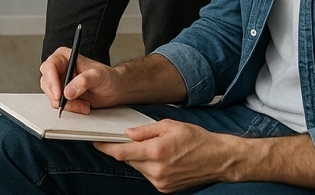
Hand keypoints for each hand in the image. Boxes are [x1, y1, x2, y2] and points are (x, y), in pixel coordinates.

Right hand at [40, 48, 122, 112]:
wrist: (115, 89)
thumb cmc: (108, 77)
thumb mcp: (98, 76)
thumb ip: (83, 81)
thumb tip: (68, 91)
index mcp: (65, 57)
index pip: (50, 66)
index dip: (51, 80)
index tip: (59, 94)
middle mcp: (60, 68)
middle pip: (47, 81)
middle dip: (58, 95)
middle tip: (69, 102)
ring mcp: (60, 82)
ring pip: (51, 95)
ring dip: (67, 104)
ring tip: (84, 104)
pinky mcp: (63, 95)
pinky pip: (59, 104)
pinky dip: (70, 108)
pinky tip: (83, 105)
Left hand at [98, 120, 237, 191]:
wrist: (218, 159)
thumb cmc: (196, 139)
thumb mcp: (168, 125)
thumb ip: (145, 130)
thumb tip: (127, 133)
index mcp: (156, 152)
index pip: (122, 152)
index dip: (106, 147)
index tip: (97, 142)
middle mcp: (157, 170)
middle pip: (128, 159)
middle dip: (123, 149)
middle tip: (122, 138)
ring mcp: (161, 182)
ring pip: (137, 167)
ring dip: (136, 157)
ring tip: (150, 146)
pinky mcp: (165, 188)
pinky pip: (147, 175)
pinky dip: (146, 165)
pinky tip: (156, 156)